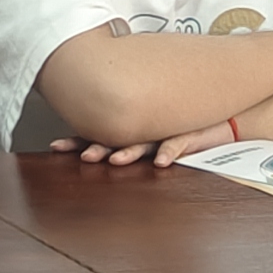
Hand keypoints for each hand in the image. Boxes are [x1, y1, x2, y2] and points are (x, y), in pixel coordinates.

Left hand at [54, 121, 248, 167]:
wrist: (216, 111)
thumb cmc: (179, 120)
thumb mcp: (149, 127)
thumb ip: (125, 129)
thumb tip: (91, 134)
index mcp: (131, 127)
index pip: (99, 133)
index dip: (77, 140)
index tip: (56, 146)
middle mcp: (144, 128)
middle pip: (115, 138)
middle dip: (96, 148)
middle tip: (82, 157)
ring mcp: (164, 130)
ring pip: (142, 143)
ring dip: (128, 153)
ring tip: (114, 160)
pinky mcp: (187, 133)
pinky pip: (177, 143)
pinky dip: (169, 152)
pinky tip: (161, 161)